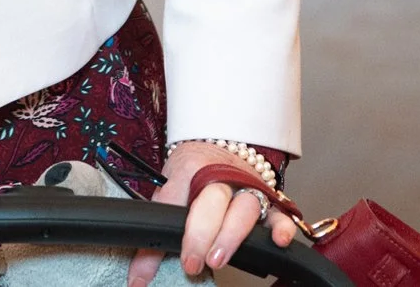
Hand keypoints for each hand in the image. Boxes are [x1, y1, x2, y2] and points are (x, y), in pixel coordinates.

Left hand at [127, 141, 297, 286]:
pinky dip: (281, 227)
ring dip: (231, 236)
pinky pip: (279, 213)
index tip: (168, 264)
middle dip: (201, 235)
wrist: (218, 146)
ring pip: (244, 208)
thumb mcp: (167, 193)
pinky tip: (278, 241)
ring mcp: (247, 187)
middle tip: (191, 263)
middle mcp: (222, 177)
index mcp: (190, 169)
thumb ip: (154, 234)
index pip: (176, 200)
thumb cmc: (191, 174)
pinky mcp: (269, 201)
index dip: (173, 232)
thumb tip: (138, 278)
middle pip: (213, 201)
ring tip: (218, 260)